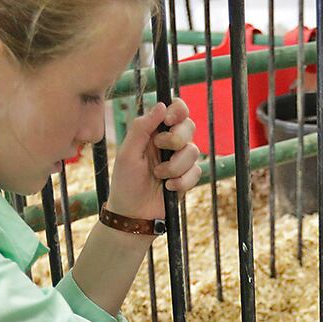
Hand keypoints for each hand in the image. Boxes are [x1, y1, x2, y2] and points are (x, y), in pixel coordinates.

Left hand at [106, 99, 201, 222]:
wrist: (133, 216)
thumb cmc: (125, 184)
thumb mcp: (128, 153)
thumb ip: (141, 127)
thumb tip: (161, 105)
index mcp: (153, 132)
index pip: (175, 110)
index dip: (178, 110)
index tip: (169, 120)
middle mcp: (169, 143)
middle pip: (189, 126)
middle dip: (176, 139)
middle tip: (160, 149)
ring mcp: (179, 160)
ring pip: (194, 151)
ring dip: (175, 165)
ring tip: (159, 176)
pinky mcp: (187, 177)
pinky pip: (197, 171)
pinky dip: (182, 181)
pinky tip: (168, 188)